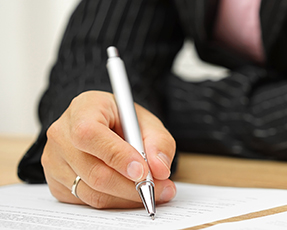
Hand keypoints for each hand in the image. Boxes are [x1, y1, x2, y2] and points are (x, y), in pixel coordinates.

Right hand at [42, 90, 176, 208]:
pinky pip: (87, 202)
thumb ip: (159, 143)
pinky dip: (115, 202)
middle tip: (162, 189)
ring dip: (127, 198)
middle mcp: (61, 134)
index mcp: (82, 109)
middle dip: (133, 187)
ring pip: (93, 192)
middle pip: (94, 172)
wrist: (104, 127)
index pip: (90, 135)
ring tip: (154, 192)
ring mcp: (53, 161)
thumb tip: (159, 169)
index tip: (143, 172)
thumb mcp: (147, 122)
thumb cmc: (123, 122)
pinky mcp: (56, 183)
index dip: (118, 157)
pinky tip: (130, 193)